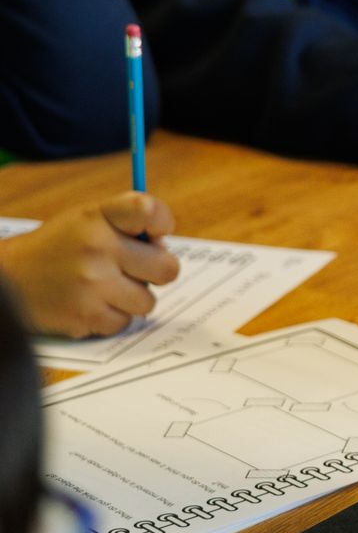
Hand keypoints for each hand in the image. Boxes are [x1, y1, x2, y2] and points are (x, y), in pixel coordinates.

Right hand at [0, 192, 179, 338]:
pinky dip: (111, 317)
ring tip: (104, 287)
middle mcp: (96, 246)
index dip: (162, 223)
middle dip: (155, 273)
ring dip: (131, 299)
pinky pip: (125, 322)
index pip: (149, 210)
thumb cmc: (59, 247)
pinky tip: (90, 303)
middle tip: (132, 270)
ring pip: (148, 301)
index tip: (154, 234)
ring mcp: (91, 282)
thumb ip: (128, 226)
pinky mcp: (85, 314)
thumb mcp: (87, 220)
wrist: (9, 277)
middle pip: (167, 268)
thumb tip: (164, 249)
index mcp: (98, 216)